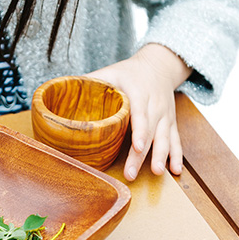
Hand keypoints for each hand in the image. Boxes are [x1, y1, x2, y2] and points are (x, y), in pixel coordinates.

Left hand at [88, 43, 190, 180]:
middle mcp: (155, 105)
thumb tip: (61, 90)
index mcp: (139, 92)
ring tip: (157, 173)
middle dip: (143, 154)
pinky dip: (177, 156)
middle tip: (132, 173)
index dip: (140, 131)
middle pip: (151, 132)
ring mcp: (165, 115)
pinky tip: (175, 171)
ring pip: (166, 138)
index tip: (137, 146)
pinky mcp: (171, 123)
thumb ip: (89, 81)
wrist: (159, 65)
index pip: (140, 114)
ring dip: (162, 157)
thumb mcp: (110, 72)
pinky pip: (177, 141)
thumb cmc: (129, 72)